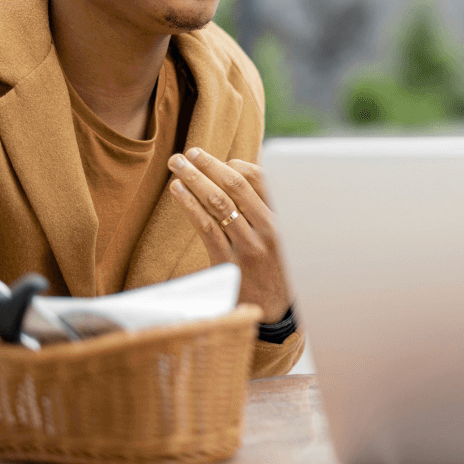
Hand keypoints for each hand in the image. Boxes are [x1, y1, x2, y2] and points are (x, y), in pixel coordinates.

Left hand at [167, 148, 292, 322]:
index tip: (217, 160)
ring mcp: (249, 246)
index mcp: (285, 218)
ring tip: (177, 164)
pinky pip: (206, 227)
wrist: (276, 311)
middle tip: (189, 152)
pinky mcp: (229, 263)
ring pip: (218, 202)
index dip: (235, 165)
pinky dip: (190, 205)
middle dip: (210, 165)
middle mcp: (270, 229)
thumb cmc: (278, 268)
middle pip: (236, 186)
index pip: (261, 179)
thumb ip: (269, 208)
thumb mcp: (285, 236)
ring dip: (195, 179)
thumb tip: (244, 172)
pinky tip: (177, 191)